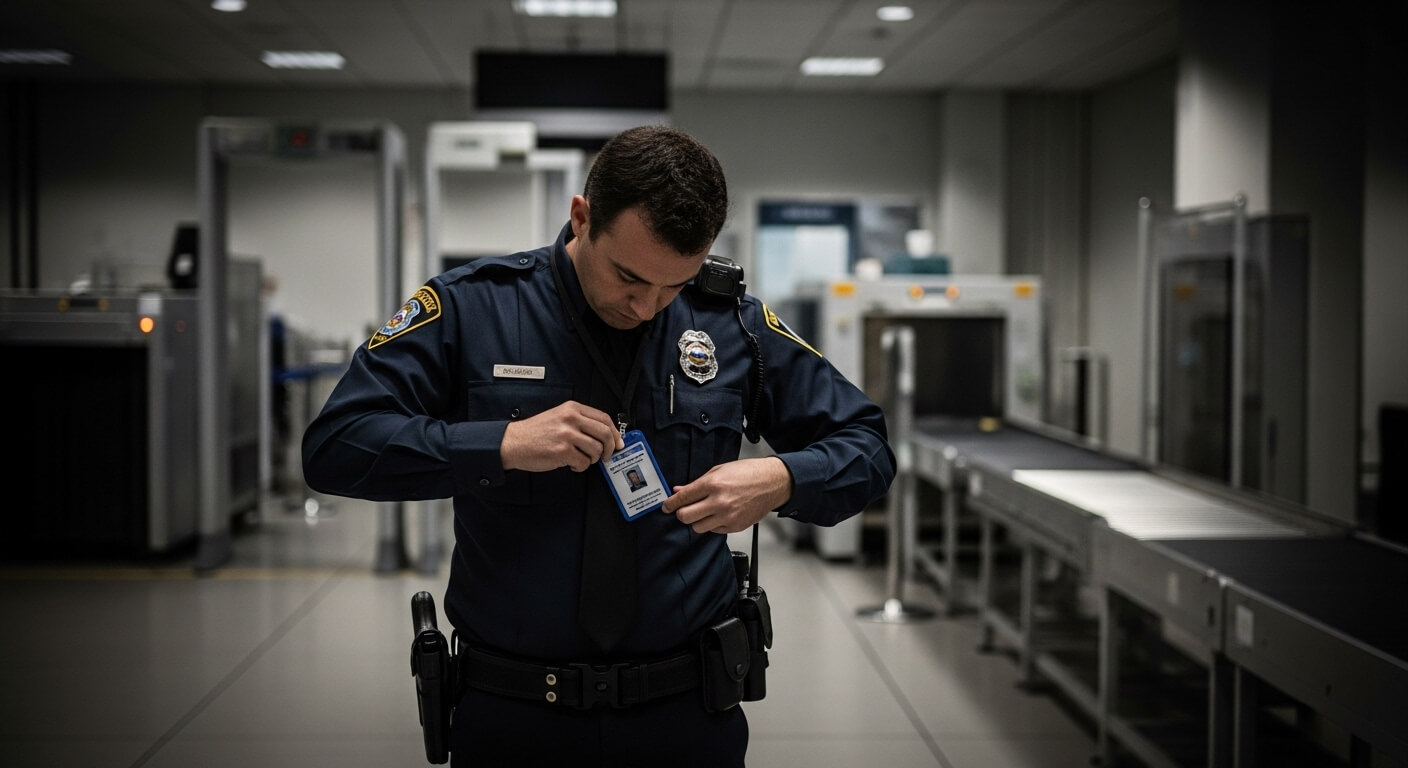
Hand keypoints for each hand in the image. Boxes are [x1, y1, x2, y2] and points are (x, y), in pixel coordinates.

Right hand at [500, 401, 623, 472]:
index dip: (614, 433)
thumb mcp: (559, 417)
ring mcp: (567, 435)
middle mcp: (571, 419)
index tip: (618, 443)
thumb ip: (581, 422)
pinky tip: (570, 463)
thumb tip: (605, 436)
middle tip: (607, 456)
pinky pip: (583, 463)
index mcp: (572, 408)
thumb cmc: (535, 432)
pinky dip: (580, 467)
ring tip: (581, 459)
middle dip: (610, 448)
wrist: (514, 442)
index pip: (604, 418)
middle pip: (604, 433)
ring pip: (596, 450)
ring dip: (592, 459)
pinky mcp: (562, 451)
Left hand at [662, 457, 792, 533]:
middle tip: (683, 509)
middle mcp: (718, 502)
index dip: (670, 503)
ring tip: (704, 511)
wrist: (772, 483)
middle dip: (681, 513)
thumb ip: (697, 483)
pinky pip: (714, 531)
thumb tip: (679, 490)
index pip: (682, 498)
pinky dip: (712, 524)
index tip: (666, 506)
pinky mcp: (735, 527)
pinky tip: (719, 514)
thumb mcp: (719, 470)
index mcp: (713, 484)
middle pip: (686, 517)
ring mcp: (727, 517)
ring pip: (698, 527)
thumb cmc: (748, 473)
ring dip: (697, 520)